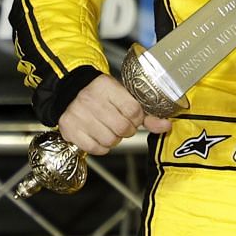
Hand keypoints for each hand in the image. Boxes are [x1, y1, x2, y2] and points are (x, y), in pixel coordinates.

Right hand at [56, 73, 172, 154]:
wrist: (69, 90)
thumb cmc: (100, 93)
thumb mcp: (122, 94)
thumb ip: (145, 112)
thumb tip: (166, 126)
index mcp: (107, 87)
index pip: (133, 110)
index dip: (138, 118)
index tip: (135, 118)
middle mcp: (91, 101)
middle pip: (122, 127)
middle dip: (128, 130)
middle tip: (123, 126)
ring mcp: (79, 116)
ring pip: (109, 140)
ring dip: (115, 140)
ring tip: (111, 130)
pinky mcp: (70, 130)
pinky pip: (94, 148)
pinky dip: (102, 147)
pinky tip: (100, 137)